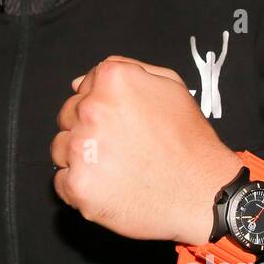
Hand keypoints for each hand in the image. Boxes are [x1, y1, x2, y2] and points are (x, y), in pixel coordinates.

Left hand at [50, 55, 242, 243]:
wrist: (203, 192)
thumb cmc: (189, 141)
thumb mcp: (170, 86)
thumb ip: (125, 71)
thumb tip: (79, 81)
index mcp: (112, 81)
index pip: (82, 88)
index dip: (101, 108)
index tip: (120, 125)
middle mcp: (92, 110)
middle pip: (67, 117)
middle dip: (88, 131)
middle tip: (121, 149)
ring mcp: (81, 149)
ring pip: (60, 148)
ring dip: (80, 158)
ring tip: (116, 168)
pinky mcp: (78, 185)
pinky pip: (61, 181)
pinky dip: (80, 186)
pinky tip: (109, 187)